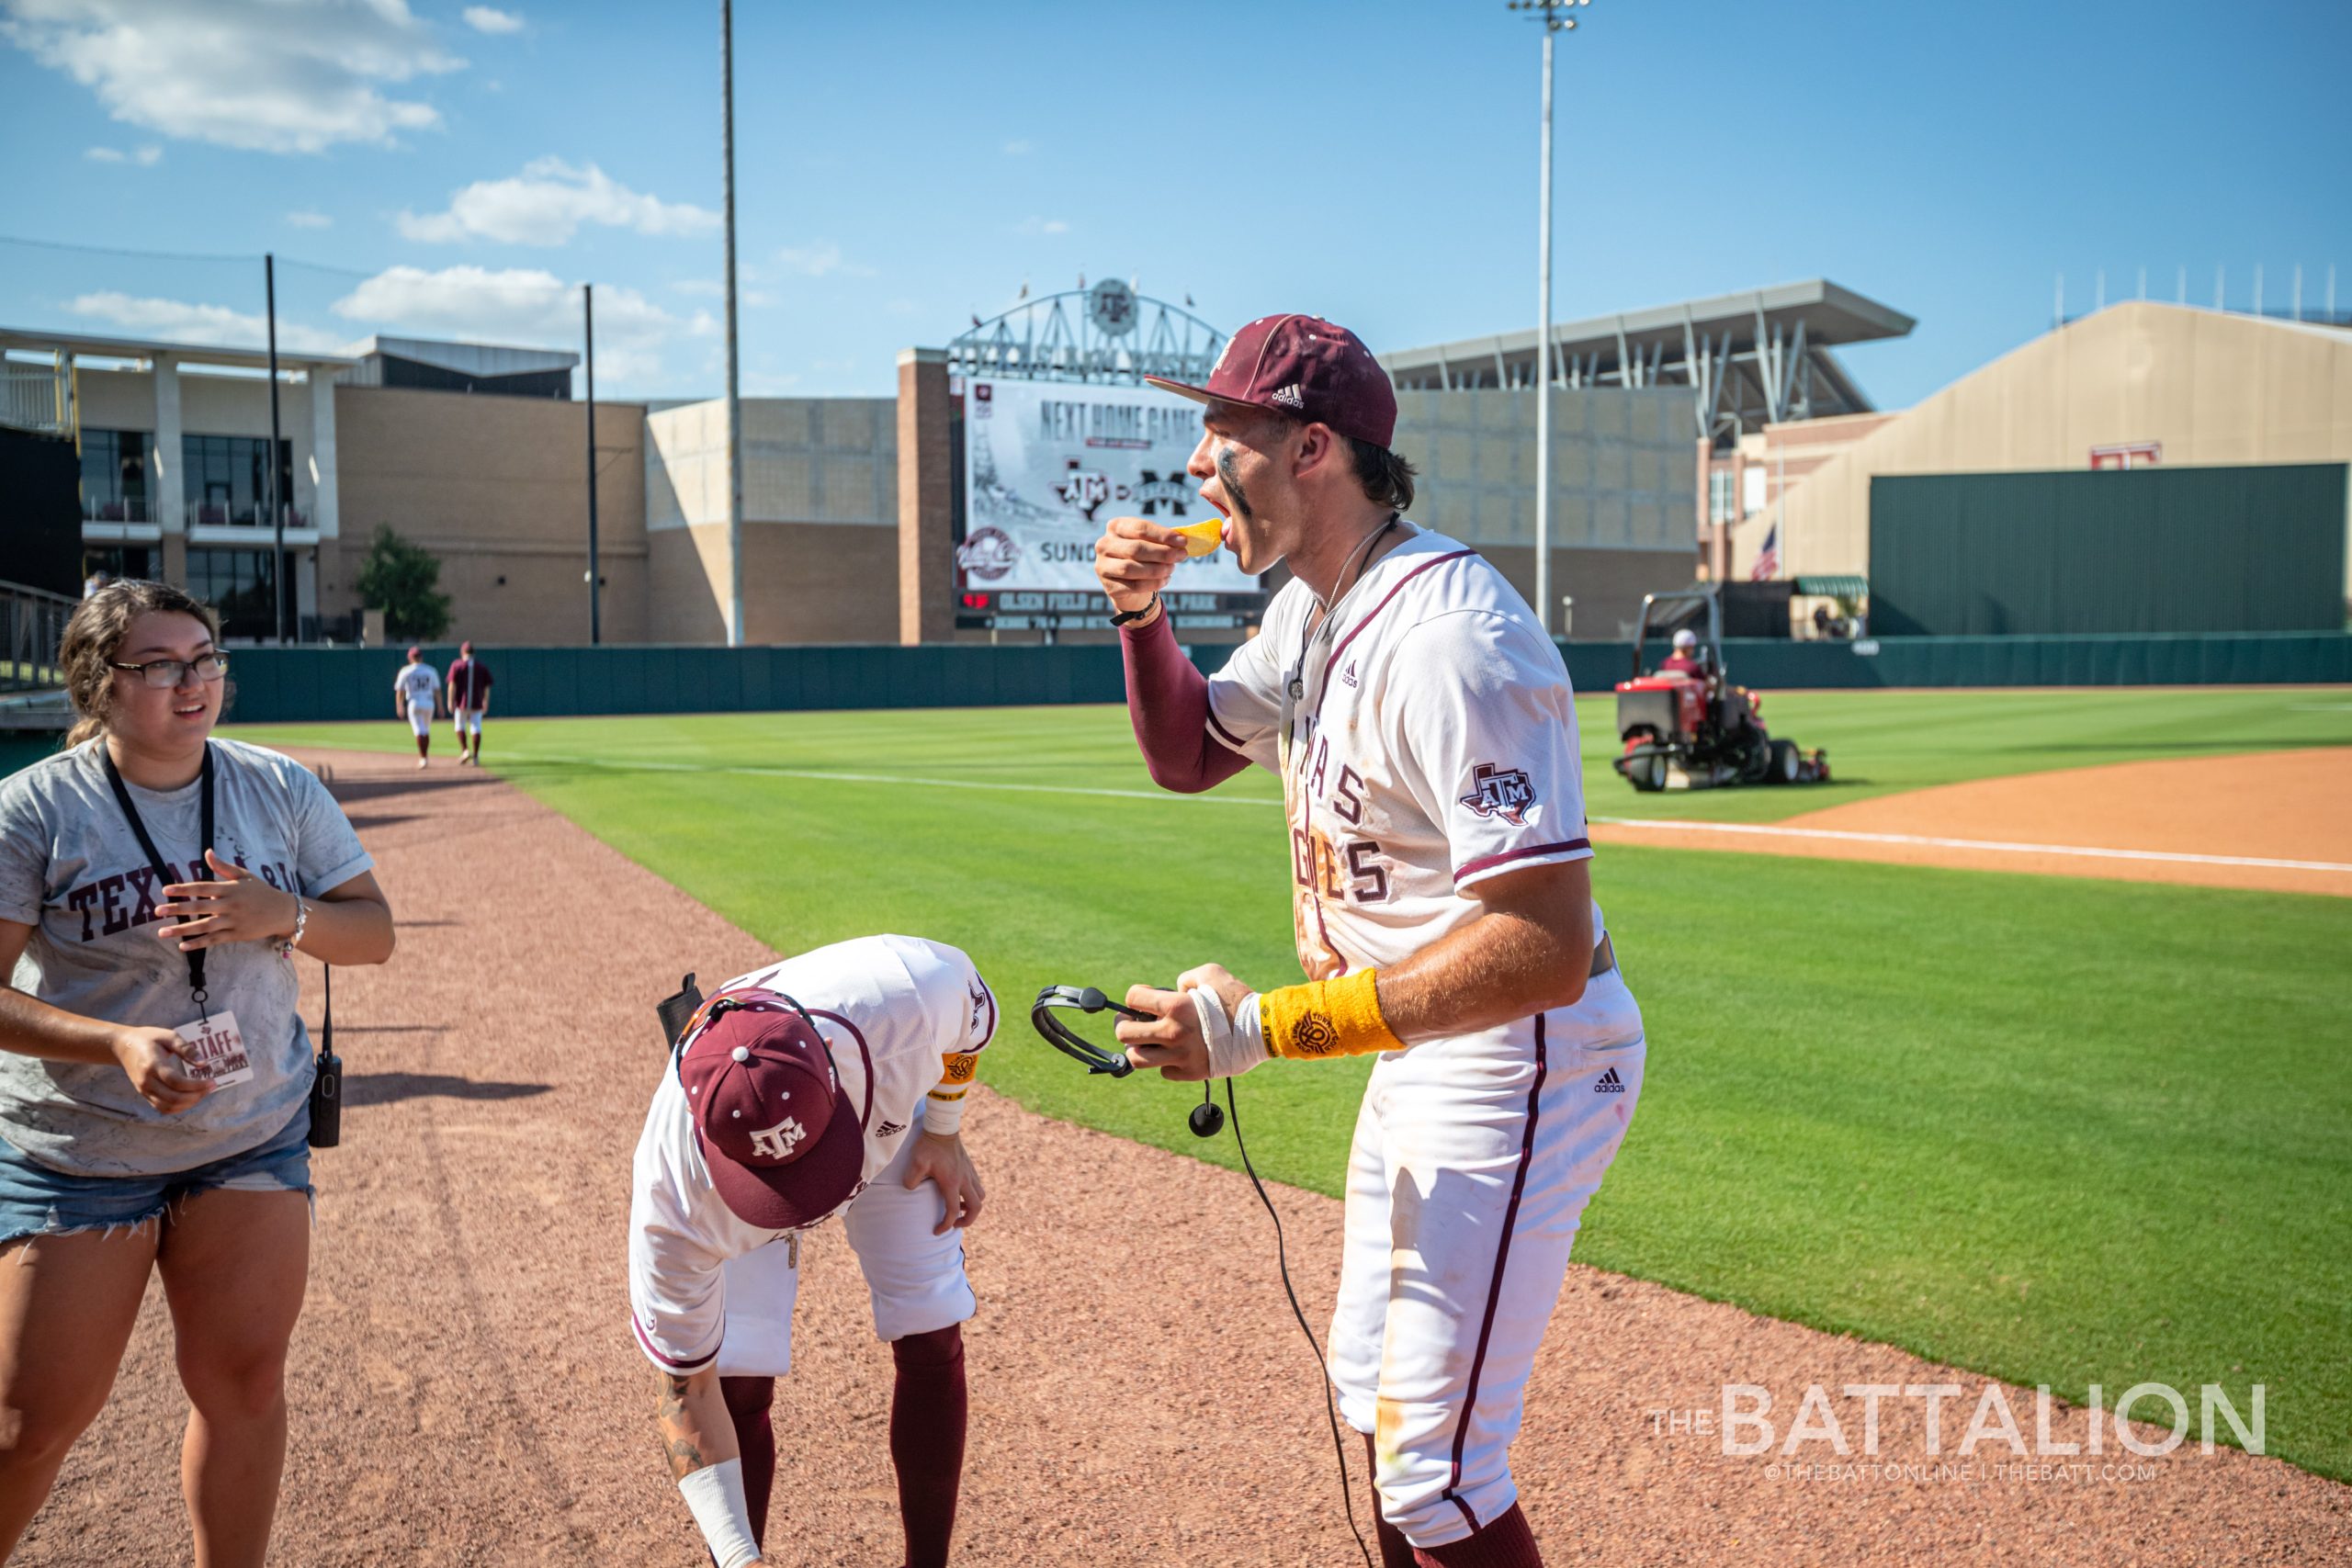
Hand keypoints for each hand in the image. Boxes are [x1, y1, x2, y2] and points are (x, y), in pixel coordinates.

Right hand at [112, 1025, 211, 1113]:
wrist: (123, 1046)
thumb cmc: (148, 1038)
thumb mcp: (169, 1036)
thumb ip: (186, 1049)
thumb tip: (203, 1063)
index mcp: (152, 1065)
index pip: (176, 1082)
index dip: (196, 1085)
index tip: (212, 1081)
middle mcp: (146, 1081)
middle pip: (173, 1098)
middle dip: (196, 1096)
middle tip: (211, 1087)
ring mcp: (144, 1090)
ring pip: (168, 1107)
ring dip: (189, 1104)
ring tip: (203, 1092)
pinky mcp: (144, 1094)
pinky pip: (162, 1108)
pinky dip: (178, 1107)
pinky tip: (190, 1098)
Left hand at [153, 849, 298, 952]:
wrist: (283, 911)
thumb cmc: (261, 892)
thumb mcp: (245, 876)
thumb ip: (223, 867)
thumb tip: (207, 852)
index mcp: (230, 889)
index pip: (202, 887)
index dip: (184, 889)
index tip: (166, 890)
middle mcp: (230, 905)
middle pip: (200, 907)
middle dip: (177, 909)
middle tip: (157, 910)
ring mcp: (233, 921)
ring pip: (204, 926)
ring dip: (182, 929)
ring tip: (162, 932)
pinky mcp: (236, 934)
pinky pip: (214, 939)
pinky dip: (199, 943)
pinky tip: (182, 946)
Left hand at [903, 1131, 984, 1234]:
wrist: (943, 1127)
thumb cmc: (929, 1145)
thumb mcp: (916, 1162)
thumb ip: (911, 1180)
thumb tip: (910, 1190)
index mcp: (952, 1182)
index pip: (953, 1211)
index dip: (946, 1225)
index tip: (937, 1231)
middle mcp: (964, 1180)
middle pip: (976, 1207)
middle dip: (967, 1220)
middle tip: (955, 1223)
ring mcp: (970, 1173)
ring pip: (980, 1197)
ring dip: (972, 1207)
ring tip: (957, 1207)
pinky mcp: (970, 1167)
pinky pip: (978, 1186)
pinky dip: (972, 1195)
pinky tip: (960, 1192)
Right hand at [1093, 516, 1187, 614]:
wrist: (1131, 585)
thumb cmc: (1144, 557)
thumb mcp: (1151, 543)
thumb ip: (1164, 540)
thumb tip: (1182, 541)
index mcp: (1115, 526)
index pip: (1140, 528)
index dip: (1162, 535)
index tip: (1182, 541)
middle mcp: (1104, 544)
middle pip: (1136, 548)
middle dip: (1162, 553)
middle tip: (1181, 555)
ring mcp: (1103, 566)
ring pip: (1132, 568)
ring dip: (1157, 569)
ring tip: (1172, 568)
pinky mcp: (1108, 586)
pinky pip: (1133, 586)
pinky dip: (1153, 583)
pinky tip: (1164, 580)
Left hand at [1116, 965, 1226, 1081]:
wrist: (1262, 1030)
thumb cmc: (1237, 998)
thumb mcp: (1210, 973)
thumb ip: (1185, 979)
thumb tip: (1174, 989)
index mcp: (1175, 1006)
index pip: (1132, 999)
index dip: (1134, 997)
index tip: (1142, 999)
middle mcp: (1172, 1032)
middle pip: (1124, 1033)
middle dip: (1125, 1024)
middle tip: (1134, 1022)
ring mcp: (1180, 1055)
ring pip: (1137, 1059)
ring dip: (1138, 1049)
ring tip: (1147, 1043)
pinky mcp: (1189, 1072)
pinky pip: (1163, 1071)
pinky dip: (1165, 1063)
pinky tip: (1175, 1053)